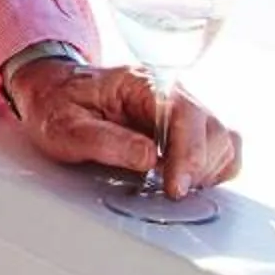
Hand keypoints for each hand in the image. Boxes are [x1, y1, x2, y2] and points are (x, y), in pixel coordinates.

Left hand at [5, 59, 242, 198]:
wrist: (52, 92)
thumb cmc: (57, 104)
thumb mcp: (65, 126)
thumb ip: (104, 140)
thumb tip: (148, 158)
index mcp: (141, 82)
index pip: (183, 113)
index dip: (187, 154)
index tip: (175, 186)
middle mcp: (169, 91)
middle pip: (211, 128)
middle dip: (197, 167)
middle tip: (170, 192)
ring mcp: (181, 110)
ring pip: (222, 139)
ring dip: (208, 169)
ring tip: (173, 185)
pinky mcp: (185, 129)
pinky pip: (220, 149)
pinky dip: (214, 169)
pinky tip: (187, 180)